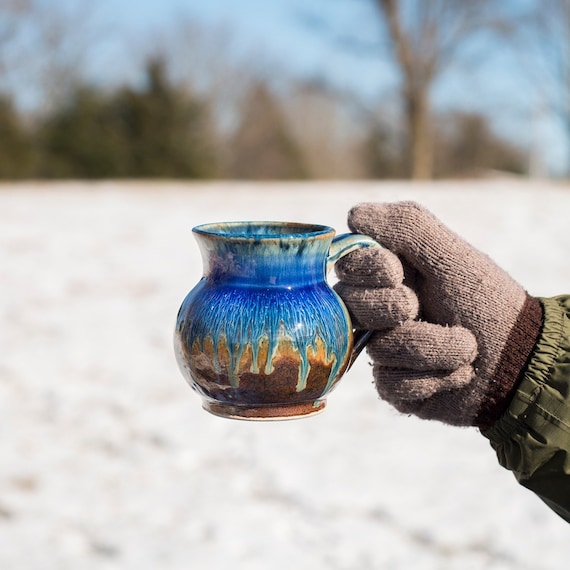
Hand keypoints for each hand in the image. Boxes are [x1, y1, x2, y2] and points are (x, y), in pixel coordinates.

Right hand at [335, 202, 542, 427]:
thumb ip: (406, 225)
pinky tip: (458, 375)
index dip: (365, 269)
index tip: (395, 272)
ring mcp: (385, 349)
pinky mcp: (395, 387)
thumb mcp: (452, 255)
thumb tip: (353, 216)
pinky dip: (434, 380)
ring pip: (380, 350)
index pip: (347, 265)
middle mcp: (380, 311)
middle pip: (351, 306)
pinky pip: (392, 385)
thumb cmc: (488, 301)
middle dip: (392, 309)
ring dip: (434, 347)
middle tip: (420, 307)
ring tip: (468, 347)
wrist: (522, 362)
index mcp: (389, 275)